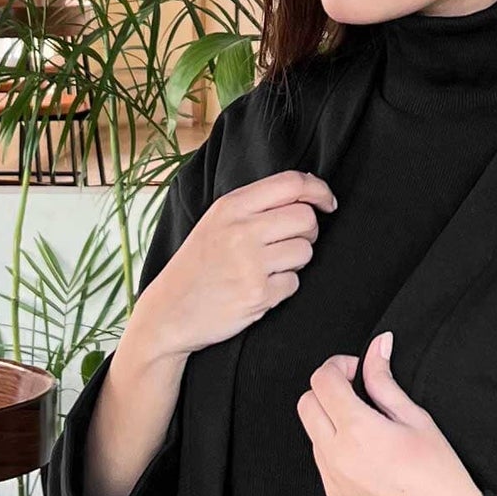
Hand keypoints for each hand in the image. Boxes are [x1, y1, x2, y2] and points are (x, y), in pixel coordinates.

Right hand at [135, 170, 337, 362]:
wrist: (169, 312)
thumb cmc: (197, 266)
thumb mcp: (215, 223)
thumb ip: (254, 206)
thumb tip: (306, 196)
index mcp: (231, 207)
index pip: (291, 183)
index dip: (319, 190)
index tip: (327, 203)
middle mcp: (241, 230)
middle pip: (306, 217)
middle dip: (308, 231)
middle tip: (290, 242)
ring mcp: (250, 263)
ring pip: (305, 251)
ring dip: (296, 261)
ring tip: (269, 267)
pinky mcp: (258, 294)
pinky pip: (294, 283)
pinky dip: (284, 287)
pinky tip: (260, 288)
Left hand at [296, 332, 484, 495]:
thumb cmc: (442, 476)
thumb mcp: (417, 420)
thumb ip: (385, 382)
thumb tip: (377, 347)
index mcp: (357, 431)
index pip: (322, 381)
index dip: (338, 366)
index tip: (355, 371)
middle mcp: (336, 459)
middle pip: (306, 406)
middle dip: (327, 392)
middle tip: (356, 395)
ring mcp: (332, 488)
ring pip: (314, 441)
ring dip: (333, 428)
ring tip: (371, 437)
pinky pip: (326, 475)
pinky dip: (341, 463)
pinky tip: (372, 469)